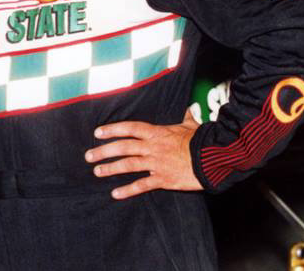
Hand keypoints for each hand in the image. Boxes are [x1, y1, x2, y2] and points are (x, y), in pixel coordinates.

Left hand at [84, 111, 201, 199]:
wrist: (214, 159)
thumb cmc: (202, 141)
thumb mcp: (191, 126)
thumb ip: (185, 118)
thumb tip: (188, 109)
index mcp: (157, 133)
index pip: (129, 128)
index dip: (112, 129)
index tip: (97, 132)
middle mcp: (153, 147)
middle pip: (123, 147)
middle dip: (104, 151)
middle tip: (88, 156)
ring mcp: (157, 163)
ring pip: (128, 165)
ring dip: (110, 168)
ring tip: (97, 172)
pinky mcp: (164, 179)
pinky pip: (142, 185)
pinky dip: (128, 190)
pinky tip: (115, 194)